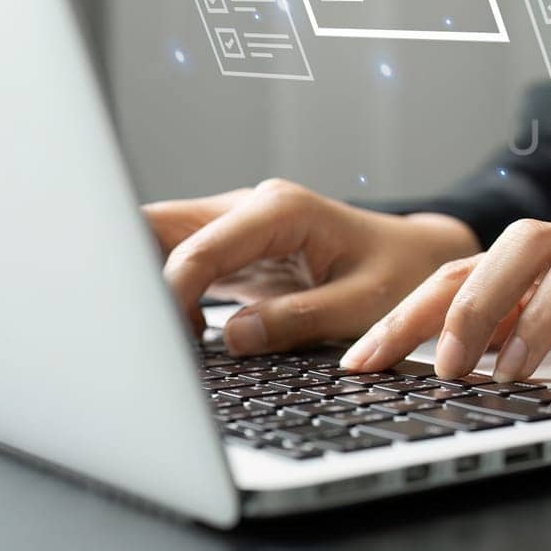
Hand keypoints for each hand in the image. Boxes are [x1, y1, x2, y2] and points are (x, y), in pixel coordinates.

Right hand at [143, 179, 479, 354]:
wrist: (419, 258)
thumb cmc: (400, 275)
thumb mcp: (363, 304)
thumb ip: (299, 320)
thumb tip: (233, 338)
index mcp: (280, 210)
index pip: (198, 249)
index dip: (169, 295)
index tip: (165, 342)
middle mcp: (250, 208)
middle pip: (158, 227)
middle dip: (133, 274)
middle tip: (131, 334)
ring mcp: (237, 227)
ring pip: (160, 242)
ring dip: (145, 286)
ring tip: (150, 341)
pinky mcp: (233, 253)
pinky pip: (181, 264)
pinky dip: (165, 296)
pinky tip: (174, 337)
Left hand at [340, 220, 550, 384]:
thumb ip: (513, 324)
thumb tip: (436, 361)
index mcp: (547, 260)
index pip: (465, 270)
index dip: (408, 313)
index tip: (359, 363)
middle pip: (517, 248)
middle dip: (469, 302)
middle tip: (443, 365)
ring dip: (536, 318)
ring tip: (511, 374)